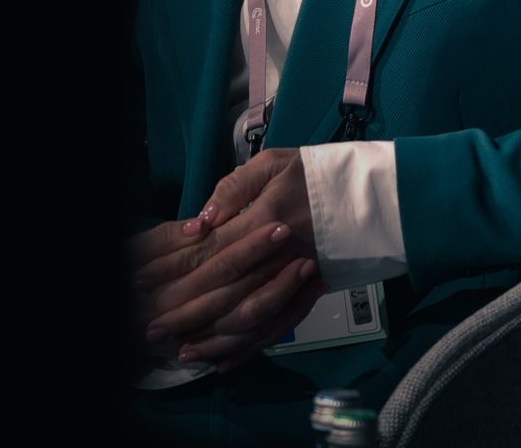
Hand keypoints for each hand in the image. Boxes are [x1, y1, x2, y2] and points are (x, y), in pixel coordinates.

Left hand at [133, 149, 322, 369]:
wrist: (377, 192)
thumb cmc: (321, 173)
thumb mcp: (276, 162)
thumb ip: (235, 188)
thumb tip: (202, 221)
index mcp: (266, 220)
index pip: (212, 253)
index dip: (176, 272)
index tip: (143, 285)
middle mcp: (279, 257)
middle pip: (226, 294)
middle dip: (187, 315)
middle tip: (153, 330)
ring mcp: (297, 279)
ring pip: (251, 319)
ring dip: (216, 339)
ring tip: (186, 352)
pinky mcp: (312, 292)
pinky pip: (279, 327)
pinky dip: (253, 346)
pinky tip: (231, 357)